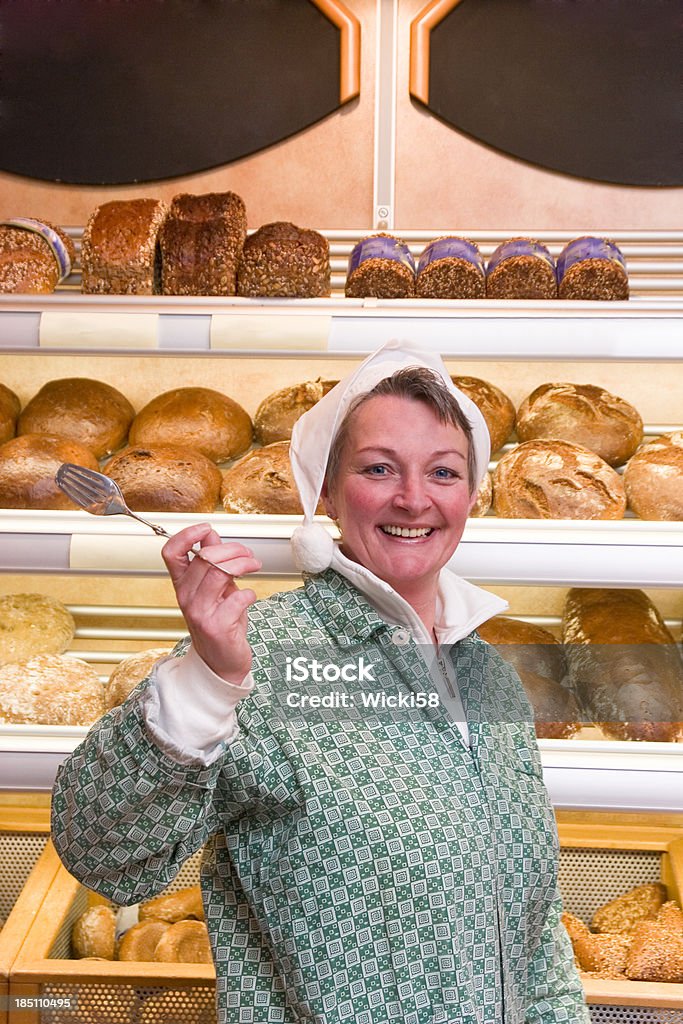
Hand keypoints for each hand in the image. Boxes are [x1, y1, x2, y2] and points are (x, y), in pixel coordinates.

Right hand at [162, 523, 261, 683]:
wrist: (221, 663)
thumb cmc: (220, 623)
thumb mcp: (214, 588)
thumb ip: (212, 562)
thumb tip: (211, 535)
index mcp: (182, 584)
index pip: (171, 552)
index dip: (187, 535)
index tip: (206, 528)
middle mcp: (186, 597)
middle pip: (205, 556)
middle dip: (233, 549)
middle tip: (247, 555)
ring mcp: (199, 612)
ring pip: (221, 571)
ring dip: (244, 564)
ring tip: (254, 567)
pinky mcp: (217, 626)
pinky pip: (238, 597)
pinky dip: (250, 593)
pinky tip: (249, 597)